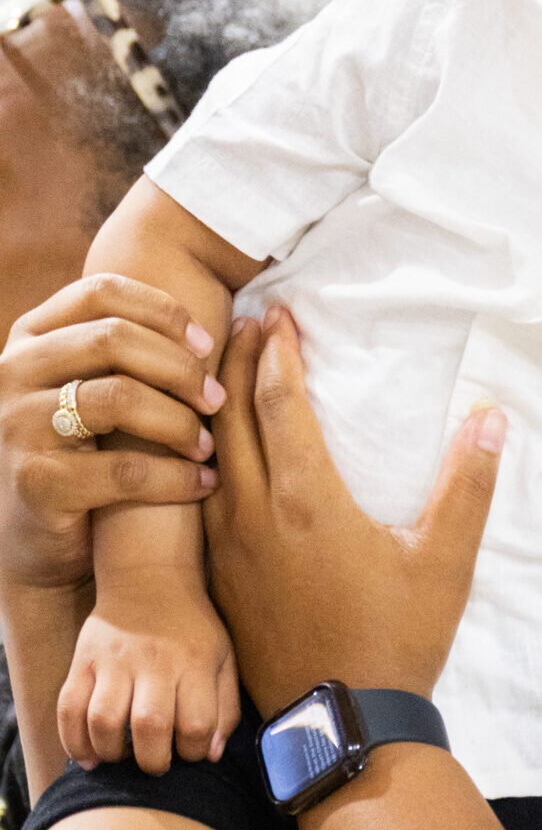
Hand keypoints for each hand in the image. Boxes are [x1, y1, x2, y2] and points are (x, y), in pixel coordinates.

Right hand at [0, 274, 221, 592]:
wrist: (42, 537)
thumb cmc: (92, 450)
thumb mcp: (102, 386)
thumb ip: (136, 349)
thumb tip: (232, 320)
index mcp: (33, 335)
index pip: (101, 291)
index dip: (164, 311)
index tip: (208, 344)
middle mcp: (14, 370)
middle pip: (113, 338)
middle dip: (180, 368)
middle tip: (218, 399)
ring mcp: (17, 424)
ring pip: (120, 398)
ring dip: (180, 422)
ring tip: (209, 446)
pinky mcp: (37, 481)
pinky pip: (125, 470)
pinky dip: (177, 477)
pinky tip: (204, 483)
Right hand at [57, 580, 239, 772]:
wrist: (150, 579)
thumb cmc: (192, 630)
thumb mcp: (223, 659)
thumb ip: (225, 708)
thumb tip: (211, 755)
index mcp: (195, 663)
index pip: (196, 723)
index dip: (193, 751)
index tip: (189, 752)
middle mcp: (154, 662)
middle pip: (149, 725)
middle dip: (152, 761)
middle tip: (155, 765)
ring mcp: (114, 661)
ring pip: (103, 719)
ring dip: (111, 752)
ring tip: (121, 757)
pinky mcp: (82, 661)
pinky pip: (68, 708)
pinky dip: (73, 741)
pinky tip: (88, 757)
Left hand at [205, 308, 505, 716]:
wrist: (344, 723)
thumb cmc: (399, 638)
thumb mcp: (446, 560)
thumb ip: (468, 484)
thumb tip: (491, 417)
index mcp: (309, 501)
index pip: (279, 404)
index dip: (279, 354)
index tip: (281, 316)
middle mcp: (256, 516)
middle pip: (231, 420)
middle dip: (237, 365)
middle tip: (246, 325)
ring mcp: (230, 551)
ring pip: (206, 461)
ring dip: (213, 411)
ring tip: (221, 378)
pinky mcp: (222, 582)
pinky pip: (200, 504)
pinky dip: (203, 463)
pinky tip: (212, 460)